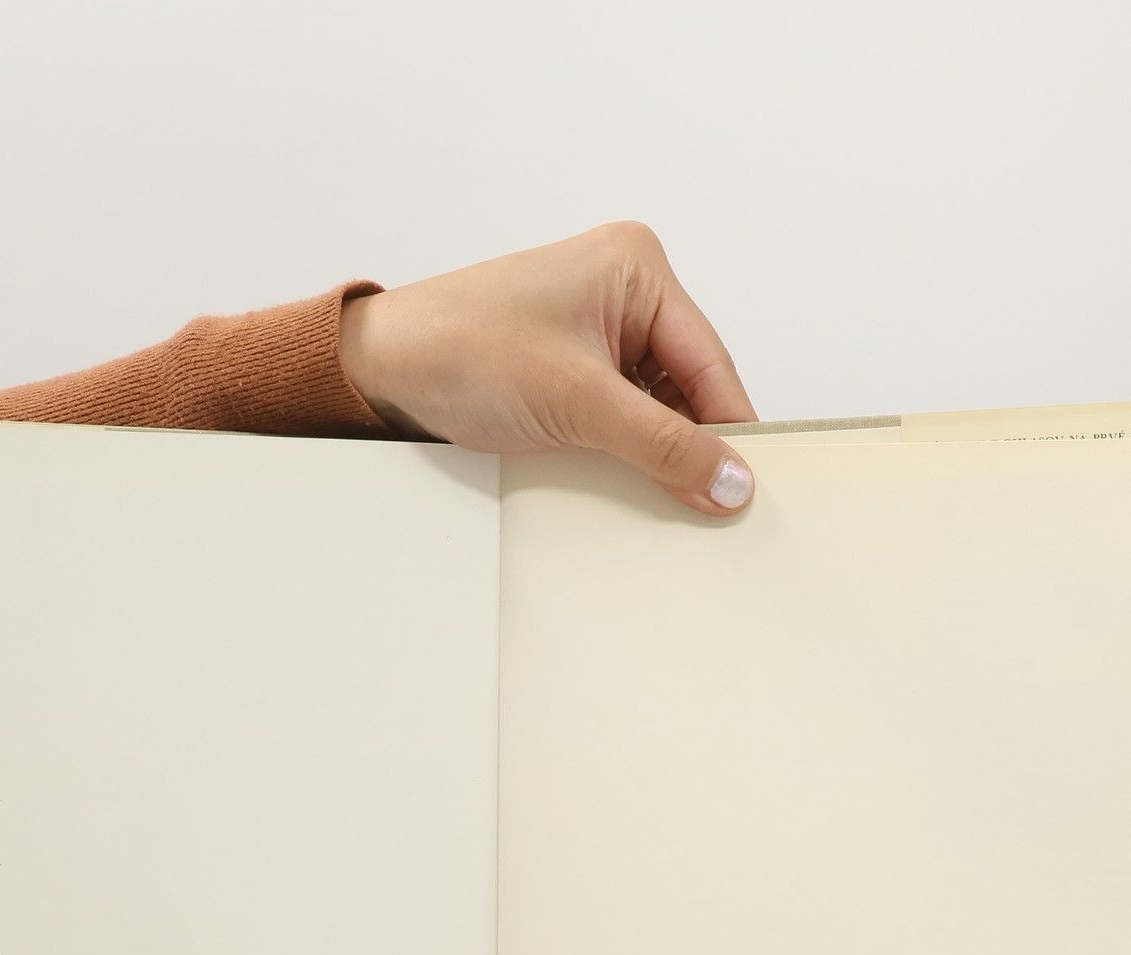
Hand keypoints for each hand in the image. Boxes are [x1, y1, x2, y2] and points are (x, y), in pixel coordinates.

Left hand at [339, 222, 758, 516]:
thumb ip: (663, 446)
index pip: (711, 363)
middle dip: (691, 444)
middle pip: (689, 387)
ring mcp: (598, 331)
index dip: (730, 431)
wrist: (383, 368)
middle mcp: (625, 292)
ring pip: (657, 408)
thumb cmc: (462, 351)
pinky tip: (622, 482)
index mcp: (637, 269)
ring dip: (655, 453)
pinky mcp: (573, 368)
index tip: (747, 492)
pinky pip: (622, 416)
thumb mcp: (578, 403)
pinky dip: (625, 452)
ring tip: (657, 498)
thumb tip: (732, 482)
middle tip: (707, 507)